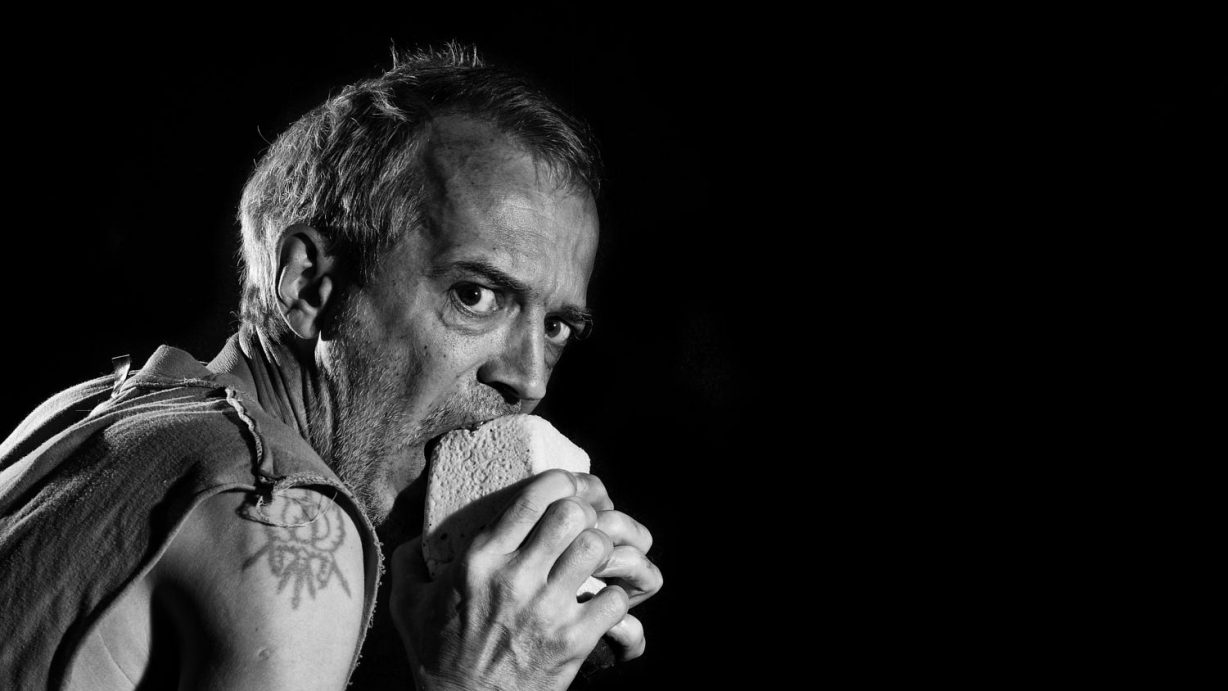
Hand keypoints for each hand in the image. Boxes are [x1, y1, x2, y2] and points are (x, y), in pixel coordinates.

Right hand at [390, 469, 661, 690]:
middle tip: (590, 517)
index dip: (563, 481)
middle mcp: (514, 579)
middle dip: (587, 510)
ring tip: (598, 556)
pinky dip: (617, 595)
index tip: (571, 484)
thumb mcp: (408, 605)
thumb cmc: (437, 658)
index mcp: (479, 561)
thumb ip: (409, 563)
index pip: (533, 497)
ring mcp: (546, 611)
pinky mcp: (572, 643)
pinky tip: (605, 598)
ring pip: (597, 548)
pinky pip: (614, 599)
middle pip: (572, 515)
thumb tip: (414, 538)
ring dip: (604, 548)